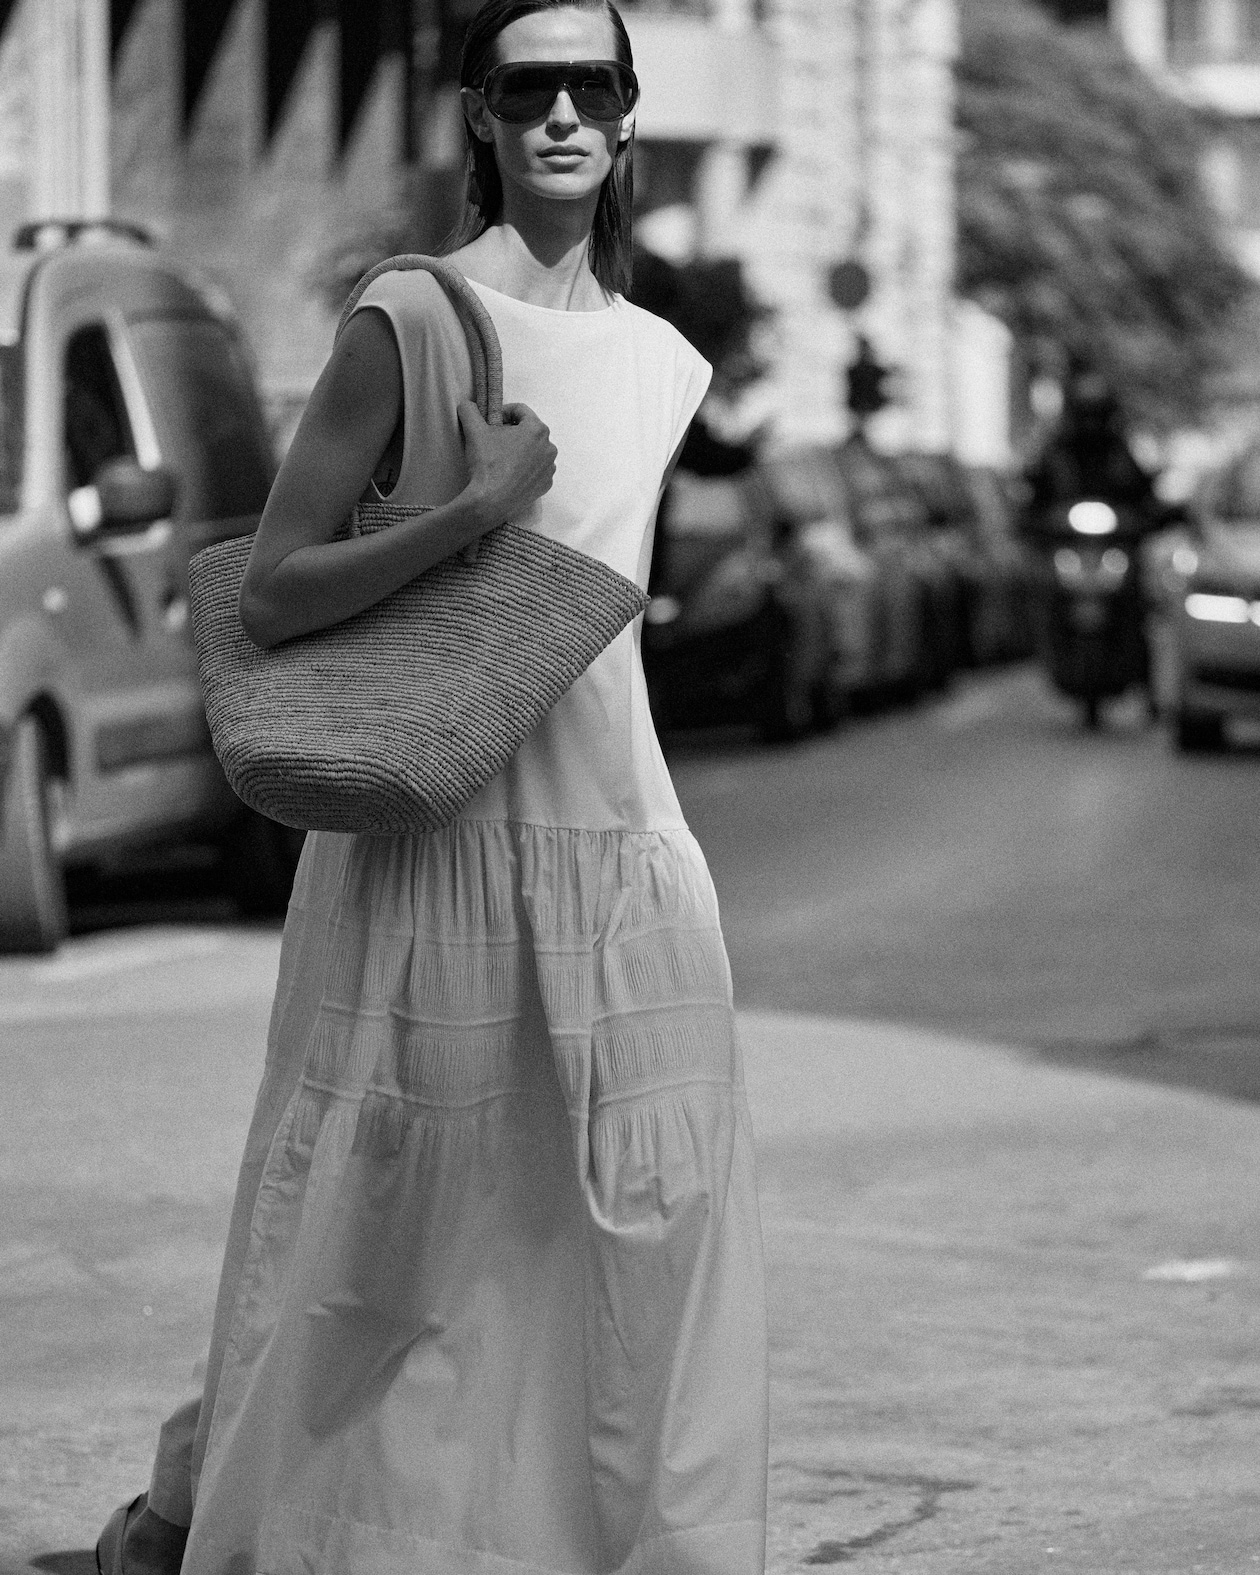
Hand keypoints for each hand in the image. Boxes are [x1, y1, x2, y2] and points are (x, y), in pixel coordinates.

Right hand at [458, 400, 556, 529]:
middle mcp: (549, 447)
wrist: (492, 502)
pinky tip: (510, 474)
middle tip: (494, 441)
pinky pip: (536, 470)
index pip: (520, 411)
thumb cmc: (487, 463)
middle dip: (512, 432)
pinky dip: (526, 469)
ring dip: (520, 451)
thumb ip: (470, 411)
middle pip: (529, 431)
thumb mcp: (474, 431)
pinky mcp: (546, 485)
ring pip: (534, 451)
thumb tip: (466, 405)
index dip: (503, 412)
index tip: (491, 421)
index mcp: (537, 429)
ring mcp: (550, 468)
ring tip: (502, 460)